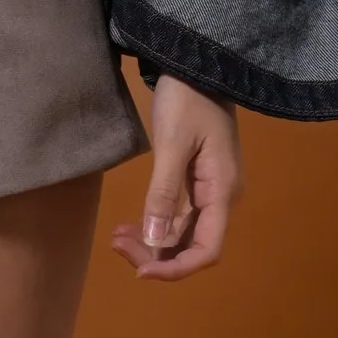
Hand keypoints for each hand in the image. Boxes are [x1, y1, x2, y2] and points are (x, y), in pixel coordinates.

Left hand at [110, 78, 241, 278]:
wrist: (195, 66)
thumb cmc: (187, 100)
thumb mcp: (173, 145)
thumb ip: (163, 194)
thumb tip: (155, 241)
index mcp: (222, 192)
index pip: (207, 250)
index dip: (176, 269)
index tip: (140, 271)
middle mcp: (220, 198)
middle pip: (191, 246)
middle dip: (155, 255)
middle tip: (115, 243)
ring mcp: (209, 192)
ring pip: (181, 235)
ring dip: (151, 242)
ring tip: (115, 237)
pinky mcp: (195, 184)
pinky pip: (177, 218)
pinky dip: (153, 225)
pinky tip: (127, 227)